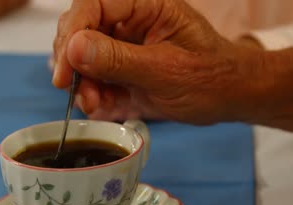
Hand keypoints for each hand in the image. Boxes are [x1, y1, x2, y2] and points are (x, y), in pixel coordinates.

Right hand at [53, 0, 267, 124]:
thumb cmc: (211, 77)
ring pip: (83, 55)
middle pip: (81, 28)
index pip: (94, 4)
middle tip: (72, 90)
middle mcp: (132, 20)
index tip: (64, 68)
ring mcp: (126, 44)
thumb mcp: (165, 70)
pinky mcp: (124, 66)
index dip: (72, 32)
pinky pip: (96, 75)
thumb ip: (119, 59)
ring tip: (94, 104)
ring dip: (81, 82)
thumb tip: (74, 47)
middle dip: (73, 61)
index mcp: (146, 5)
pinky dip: (93, 92)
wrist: (228, 97)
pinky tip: (103, 106)